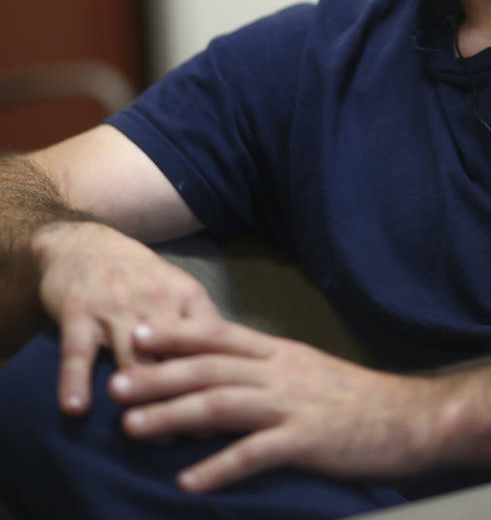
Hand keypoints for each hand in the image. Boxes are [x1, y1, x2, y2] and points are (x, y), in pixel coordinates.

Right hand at [31, 221, 218, 415]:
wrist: (83, 242)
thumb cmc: (136, 273)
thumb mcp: (175, 289)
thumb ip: (196, 324)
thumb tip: (225, 369)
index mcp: (185, 296)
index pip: (211, 340)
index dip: (220, 376)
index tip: (228, 410)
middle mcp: (154, 301)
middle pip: (175, 357)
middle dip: (186, 396)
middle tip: (195, 433)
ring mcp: (116, 308)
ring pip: (134, 360)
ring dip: (143, 399)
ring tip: (149, 433)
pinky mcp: (79, 312)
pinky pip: (78, 352)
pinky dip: (75, 380)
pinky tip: (76, 408)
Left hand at [109, 318, 449, 492]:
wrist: (408, 418)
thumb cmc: (354, 399)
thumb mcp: (307, 371)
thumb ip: (267, 371)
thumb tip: (224, 376)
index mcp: (279, 353)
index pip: (220, 334)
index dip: (177, 333)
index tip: (139, 332)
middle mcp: (280, 371)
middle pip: (209, 367)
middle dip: (158, 375)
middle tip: (115, 384)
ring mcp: (292, 404)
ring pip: (222, 403)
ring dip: (174, 415)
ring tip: (133, 427)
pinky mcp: (306, 440)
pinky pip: (255, 453)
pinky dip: (219, 466)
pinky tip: (189, 482)